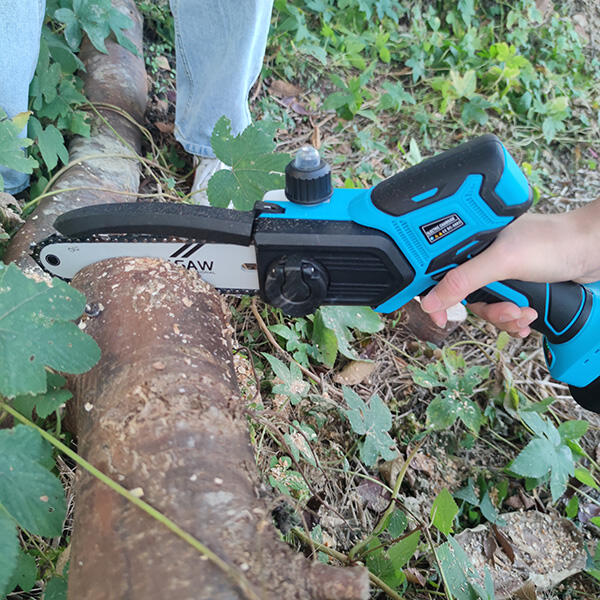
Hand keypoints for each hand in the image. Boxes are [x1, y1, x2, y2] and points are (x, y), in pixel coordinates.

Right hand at [420, 205, 599, 336]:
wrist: (593, 251)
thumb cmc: (553, 242)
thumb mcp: (502, 262)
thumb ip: (463, 281)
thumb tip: (430, 300)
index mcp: (470, 241)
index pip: (438, 271)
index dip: (436, 296)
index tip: (440, 317)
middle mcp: (482, 256)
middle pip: (464, 296)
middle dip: (488, 310)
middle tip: (507, 309)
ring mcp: (499, 272)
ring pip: (485, 307)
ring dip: (505, 317)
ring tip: (525, 312)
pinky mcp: (515, 285)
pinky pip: (502, 311)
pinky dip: (514, 319)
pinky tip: (529, 315)